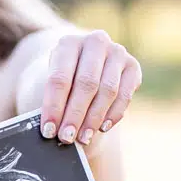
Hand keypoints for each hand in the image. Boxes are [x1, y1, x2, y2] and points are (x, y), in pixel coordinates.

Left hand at [38, 29, 141, 146]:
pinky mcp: (132, 66)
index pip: (59, 78)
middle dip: (75, 115)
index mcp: (68, 43)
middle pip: (86, 84)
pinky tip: (102, 128)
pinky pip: (125, 94)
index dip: (53, 107)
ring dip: (94, 118)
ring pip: (108, 90)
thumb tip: (51, 130)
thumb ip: (50, 103)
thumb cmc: (61, 82)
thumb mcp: (48, 86)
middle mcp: (95, 42)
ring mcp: (117, 52)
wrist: (82, 69)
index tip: (48, 131)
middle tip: (67, 137)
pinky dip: (114, 114)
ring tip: (83, 138)